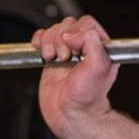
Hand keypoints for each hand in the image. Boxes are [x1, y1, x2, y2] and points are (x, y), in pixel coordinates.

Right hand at [32, 15, 118, 138]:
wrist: (70, 115)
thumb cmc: (87, 98)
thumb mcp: (99, 66)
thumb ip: (92, 42)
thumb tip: (72, 34)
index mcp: (100, 47)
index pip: (86, 23)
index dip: (76, 32)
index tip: (75, 50)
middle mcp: (84, 48)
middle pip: (67, 25)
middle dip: (60, 39)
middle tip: (64, 58)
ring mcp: (67, 52)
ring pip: (53, 30)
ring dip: (49, 42)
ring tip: (53, 59)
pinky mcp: (52, 57)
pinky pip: (42, 37)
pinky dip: (38, 41)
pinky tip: (43, 54)